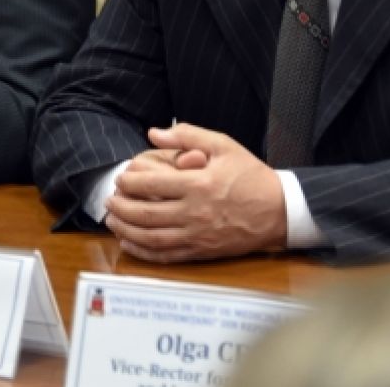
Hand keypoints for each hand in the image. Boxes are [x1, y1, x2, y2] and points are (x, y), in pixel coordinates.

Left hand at [104, 123, 285, 262]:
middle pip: (146, 214)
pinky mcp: (203, 252)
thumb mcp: (223, 145)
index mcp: (198, 185)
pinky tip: (130, 244)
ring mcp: (198, 236)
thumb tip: (154, 132)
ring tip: (112, 221)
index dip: (130, 182)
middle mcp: (195, 213)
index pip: (152, 185)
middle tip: (108, 200)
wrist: (281, 211)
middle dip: (121, 208)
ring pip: (152, 238)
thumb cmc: (251, 176)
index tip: (120, 178)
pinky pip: (167, 256)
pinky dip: (144, 252)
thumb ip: (188, 135)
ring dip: (126, 231)